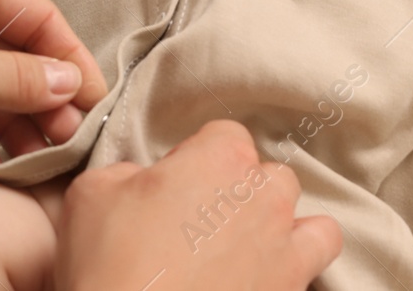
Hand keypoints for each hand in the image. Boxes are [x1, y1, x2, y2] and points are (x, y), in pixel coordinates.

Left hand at [0, 0, 106, 160]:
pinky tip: (3, 164)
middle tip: (72, 136)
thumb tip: (68, 83)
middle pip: (16, 50)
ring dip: (19, 120)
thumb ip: (14, 78)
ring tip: (46, 156)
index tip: (95, 98)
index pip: (36, 14)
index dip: (69, 56)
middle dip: (46, 94)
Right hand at [54, 120, 342, 290]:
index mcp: (219, 158)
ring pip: (303, 214)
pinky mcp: (293, 286)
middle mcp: (263, 194)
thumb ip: (126, 171)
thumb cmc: (111, 267)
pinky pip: (321, 255)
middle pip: (265, 175)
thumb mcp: (91, 195)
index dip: (197, 159)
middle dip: (239, 193)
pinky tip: (271, 273)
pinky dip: (303, 259)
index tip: (174, 188)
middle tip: (198, 225)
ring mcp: (285, 244)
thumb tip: (142, 181)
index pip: (223, 135)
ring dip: (279, 224)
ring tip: (245, 250)